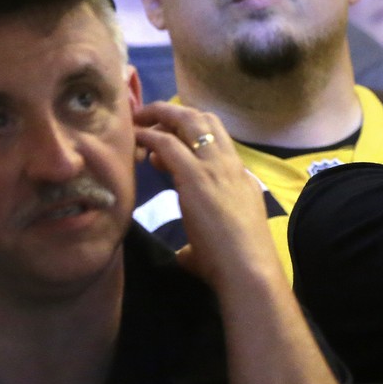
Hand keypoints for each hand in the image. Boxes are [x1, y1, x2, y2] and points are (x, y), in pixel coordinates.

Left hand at [133, 103, 278, 288]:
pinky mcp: (196, 175)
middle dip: (176, 113)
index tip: (164, 150)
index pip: (215, 143)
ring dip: (162, 114)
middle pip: (206, 120)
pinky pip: (169, 143)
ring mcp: (215, 167)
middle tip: (149, 118)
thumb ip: (199, 243)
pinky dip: (149, 135)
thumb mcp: (223, 240)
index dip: (188, 138)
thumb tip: (186, 254)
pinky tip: (134, 137)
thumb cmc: (235, 264)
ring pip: (190, 121)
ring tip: (138, 118)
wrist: (248, 269)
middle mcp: (230, 165)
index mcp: (240, 179)